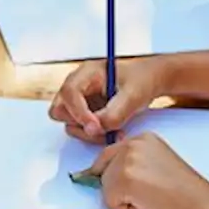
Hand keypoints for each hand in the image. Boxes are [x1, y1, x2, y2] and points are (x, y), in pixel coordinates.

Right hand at [48, 58, 167, 141]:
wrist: (148, 81)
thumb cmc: (141, 80)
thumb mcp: (133, 95)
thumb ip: (115, 113)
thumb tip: (94, 129)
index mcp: (86, 73)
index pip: (69, 93)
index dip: (79, 112)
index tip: (96, 127)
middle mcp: (77, 86)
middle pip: (59, 110)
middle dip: (79, 124)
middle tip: (103, 130)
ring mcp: (79, 100)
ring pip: (68, 123)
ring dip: (88, 133)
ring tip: (113, 132)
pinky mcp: (85, 113)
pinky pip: (80, 129)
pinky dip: (93, 135)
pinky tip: (112, 132)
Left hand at [82, 133, 208, 208]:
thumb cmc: (185, 195)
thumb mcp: (157, 166)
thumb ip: (134, 163)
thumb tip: (100, 172)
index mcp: (143, 138)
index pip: (108, 156)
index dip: (116, 177)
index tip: (142, 185)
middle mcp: (133, 143)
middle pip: (102, 170)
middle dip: (119, 188)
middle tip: (150, 194)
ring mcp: (127, 160)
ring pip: (104, 187)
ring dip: (123, 200)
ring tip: (151, 199)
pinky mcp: (125, 179)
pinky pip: (109, 202)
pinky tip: (148, 205)